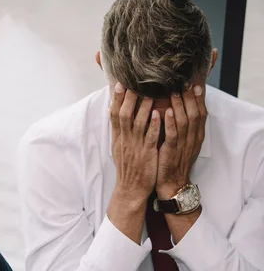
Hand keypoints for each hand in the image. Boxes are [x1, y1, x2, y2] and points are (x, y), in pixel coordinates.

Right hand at [110, 83, 160, 202]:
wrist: (130, 190)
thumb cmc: (129, 168)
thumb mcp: (120, 149)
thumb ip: (120, 131)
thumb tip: (116, 115)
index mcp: (118, 138)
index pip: (114, 115)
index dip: (116, 99)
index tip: (119, 84)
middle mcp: (125, 140)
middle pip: (124, 115)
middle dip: (128, 97)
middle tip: (134, 81)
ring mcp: (135, 147)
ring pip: (137, 123)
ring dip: (143, 107)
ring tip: (150, 92)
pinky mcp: (146, 154)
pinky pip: (150, 137)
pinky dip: (153, 125)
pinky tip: (158, 114)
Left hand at [156, 85, 206, 197]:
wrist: (171, 185)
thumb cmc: (174, 161)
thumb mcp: (183, 142)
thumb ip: (183, 126)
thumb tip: (179, 106)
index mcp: (196, 136)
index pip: (201, 112)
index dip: (199, 97)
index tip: (196, 81)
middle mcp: (192, 139)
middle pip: (195, 113)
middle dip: (190, 96)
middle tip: (185, 80)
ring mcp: (183, 146)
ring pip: (184, 122)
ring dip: (180, 106)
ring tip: (175, 91)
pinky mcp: (171, 152)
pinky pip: (172, 136)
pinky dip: (169, 123)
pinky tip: (165, 112)